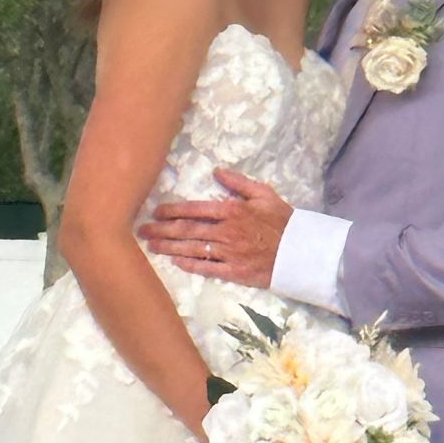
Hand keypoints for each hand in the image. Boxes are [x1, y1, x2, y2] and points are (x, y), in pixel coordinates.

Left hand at [138, 168, 293, 285]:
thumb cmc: (282, 221)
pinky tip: (175, 261)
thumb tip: (216, 171)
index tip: (156, 211)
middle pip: (187, 230)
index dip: (172, 211)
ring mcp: (229, 253)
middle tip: (142, 231)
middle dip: (162, 230)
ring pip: (192, 248)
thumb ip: (238, 182)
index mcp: (232, 210)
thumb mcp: (264, 193)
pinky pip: (207, 267)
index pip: (194, 209)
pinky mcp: (234, 271)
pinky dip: (189, 264)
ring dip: (169, 247)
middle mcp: (226, 231)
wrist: (301, 251)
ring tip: (151, 246)